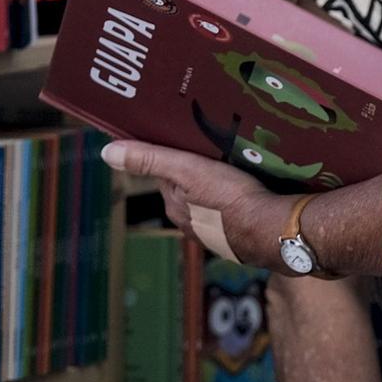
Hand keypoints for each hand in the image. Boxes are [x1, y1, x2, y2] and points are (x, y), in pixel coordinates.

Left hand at [102, 137, 285, 268]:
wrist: (273, 230)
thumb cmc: (230, 198)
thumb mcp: (188, 169)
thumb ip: (151, 160)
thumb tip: (107, 152)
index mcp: (175, 206)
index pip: (168, 175)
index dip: (178, 157)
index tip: (191, 143)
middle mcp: (191, 223)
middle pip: (190, 189)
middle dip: (201, 173)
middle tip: (218, 153)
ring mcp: (217, 233)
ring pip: (212, 203)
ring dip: (221, 189)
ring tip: (238, 169)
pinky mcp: (240, 237)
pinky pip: (234, 215)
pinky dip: (239, 204)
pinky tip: (252, 193)